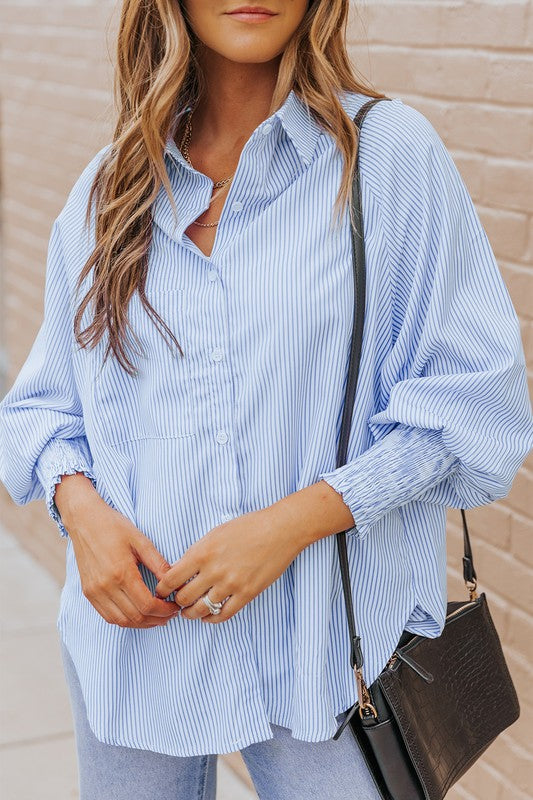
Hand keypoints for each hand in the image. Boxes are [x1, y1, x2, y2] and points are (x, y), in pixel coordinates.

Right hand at [58, 476, 179, 627]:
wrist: (84, 520)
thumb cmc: (113, 526)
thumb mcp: (140, 540)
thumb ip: (158, 564)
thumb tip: (175, 582)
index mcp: (121, 573)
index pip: (146, 605)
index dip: (164, 611)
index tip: (174, 606)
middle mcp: (105, 586)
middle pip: (135, 617)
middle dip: (156, 619)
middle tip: (170, 614)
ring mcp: (94, 591)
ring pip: (121, 621)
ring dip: (141, 624)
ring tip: (156, 617)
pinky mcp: (88, 592)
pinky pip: (107, 616)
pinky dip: (124, 620)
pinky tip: (137, 614)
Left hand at [153, 506, 304, 623]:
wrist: (280, 530)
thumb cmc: (248, 527)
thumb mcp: (215, 533)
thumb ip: (196, 552)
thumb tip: (180, 570)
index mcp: (202, 552)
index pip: (170, 579)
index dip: (162, 589)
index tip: (163, 591)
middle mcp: (214, 570)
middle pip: (183, 598)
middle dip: (176, 602)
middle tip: (176, 602)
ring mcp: (231, 584)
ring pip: (200, 610)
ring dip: (191, 613)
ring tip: (189, 612)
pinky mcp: (247, 594)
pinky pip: (223, 615)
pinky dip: (211, 619)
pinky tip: (208, 615)